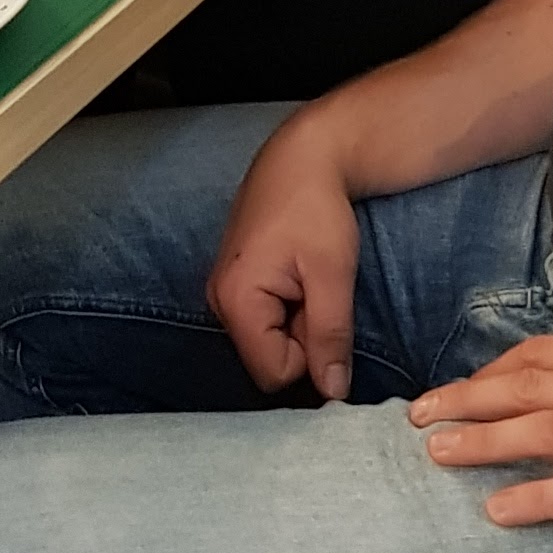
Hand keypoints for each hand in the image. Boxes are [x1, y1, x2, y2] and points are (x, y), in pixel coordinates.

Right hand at [207, 107, 363, 399]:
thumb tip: (333, 394)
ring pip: (268, 340)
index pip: (274, 372)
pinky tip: (298, 276)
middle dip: (302, 338)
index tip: (324, 312)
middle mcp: (218, 302)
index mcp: (236, 300)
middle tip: (317, 291)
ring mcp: (223, 293)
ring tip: (308, 279)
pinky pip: (263, 321)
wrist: (300, 158)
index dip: (310, 355)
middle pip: (268, 359)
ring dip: (297, 322)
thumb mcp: (332, 273)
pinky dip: (288, 309)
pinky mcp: (234, 286)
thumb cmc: (316, 210)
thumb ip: (330, 336)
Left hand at [410, 327, 552, 548]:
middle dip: (468, 397)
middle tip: (418, 414)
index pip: (549, 355)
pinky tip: (499, 510)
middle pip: (529, 387)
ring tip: (436, 452)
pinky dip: (535, 499)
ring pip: (542, 432)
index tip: (468, 384)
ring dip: (483, 441)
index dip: (499, 369)